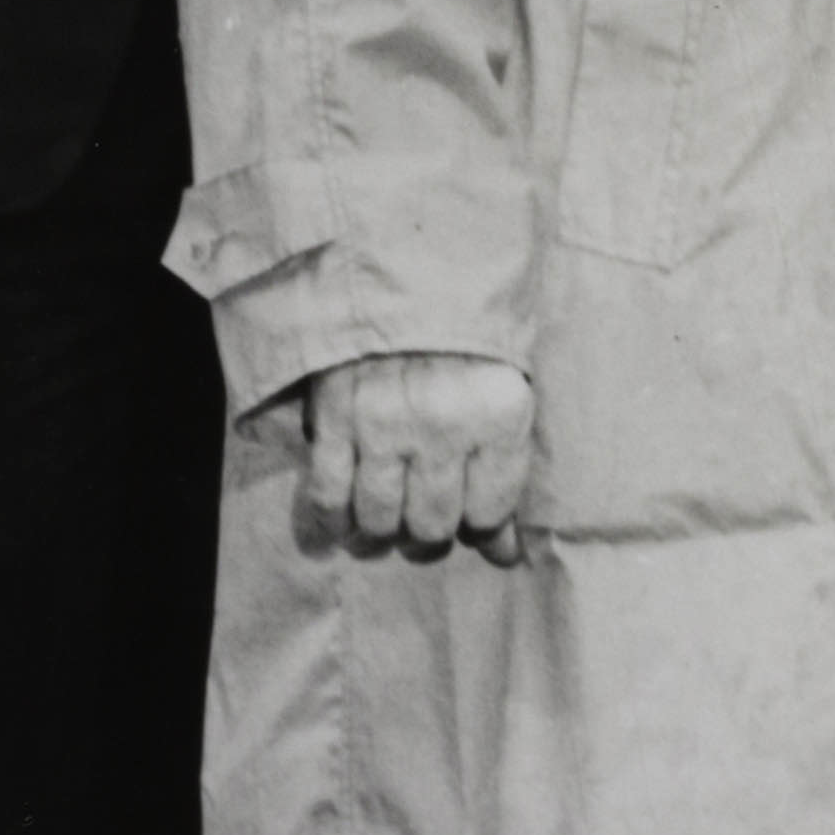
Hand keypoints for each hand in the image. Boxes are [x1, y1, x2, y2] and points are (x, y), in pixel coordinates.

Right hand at [301, 349, 537, 561]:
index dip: (478, 529)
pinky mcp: (333, 418)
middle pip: (431, 525)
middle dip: (428, 539)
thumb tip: (506, 556)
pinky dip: (332, 520)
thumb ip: (506, 476)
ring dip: (380, 538)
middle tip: (423, 531)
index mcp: (498, 416)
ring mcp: (383, 422)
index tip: (469, 522)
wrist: (406, 278)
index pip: (488, 513)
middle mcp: (442, 424)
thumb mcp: (505, 398)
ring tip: (383, 533)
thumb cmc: (469, 344)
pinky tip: (343, 524)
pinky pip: (327, 494)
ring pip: (378, 520)